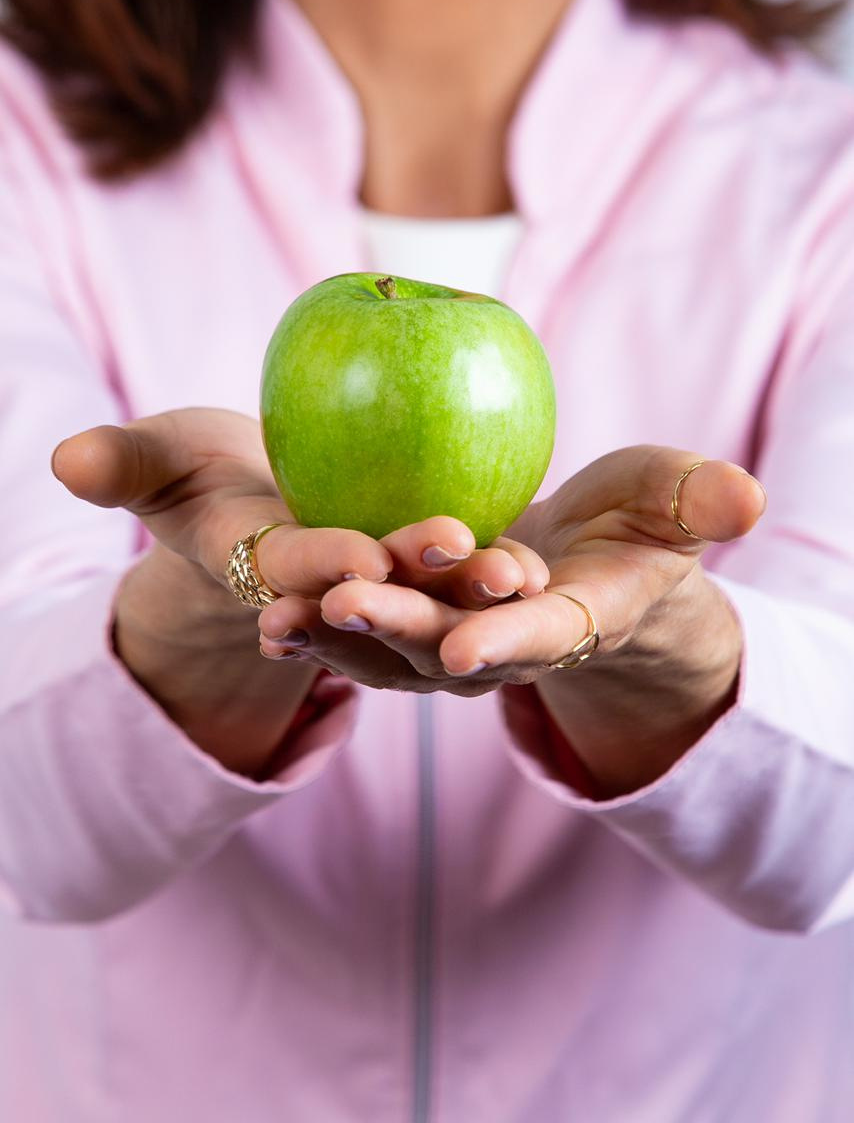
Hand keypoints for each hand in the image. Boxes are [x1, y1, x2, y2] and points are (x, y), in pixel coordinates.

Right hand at [52, 408, 539, 765]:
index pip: (289, 570)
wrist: (258, 501)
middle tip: (454, 550)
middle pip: (369, 597)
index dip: (318, 563)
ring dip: (470, 589)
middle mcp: (327, 595)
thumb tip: (64, 458)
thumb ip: (123, 463)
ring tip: (515, 569)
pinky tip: (538, 556)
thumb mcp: (160, 462)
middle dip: (407, 586)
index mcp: (261, 572)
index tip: (354, 555)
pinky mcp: (422, 577)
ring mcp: (379, 595)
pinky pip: (463, 575)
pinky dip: (495, 568)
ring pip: (428, 599)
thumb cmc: (202, 475)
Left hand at [258, 447, 763, 731]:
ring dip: (336, 637)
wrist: (589, 564)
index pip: (542, 636)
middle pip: (447, 647)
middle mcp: (504, 645)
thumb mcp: (673, 505)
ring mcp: (451, 640)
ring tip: (278, 618)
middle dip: (398, 629)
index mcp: (573, 620)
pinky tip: (267, 608)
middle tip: (342, 602)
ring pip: (389, 651)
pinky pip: (359, 629)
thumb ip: (699, 503)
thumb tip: (749, 497)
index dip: (508, 639)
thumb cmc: (637, 526)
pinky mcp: (411, 621)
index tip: (469, 644)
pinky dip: (316, 624)